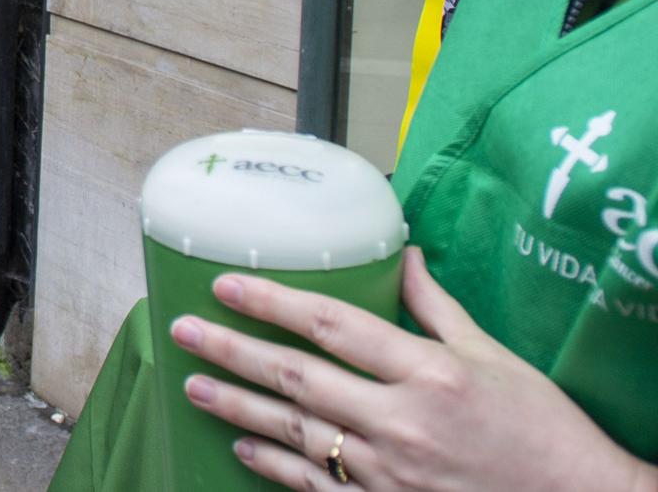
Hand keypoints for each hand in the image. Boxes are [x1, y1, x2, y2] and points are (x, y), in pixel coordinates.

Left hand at [170, 247, 655, 491]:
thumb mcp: (494, 358)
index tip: (225, 284)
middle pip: (296, 379)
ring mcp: (391, 474)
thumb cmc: (543, 430)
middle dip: (232, 350)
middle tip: (182, 330)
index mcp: (429, 373)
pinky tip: (242, 451)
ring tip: (195, 385)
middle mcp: (402, 423)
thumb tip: (404, 255)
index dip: (272, 302)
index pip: (332, 326)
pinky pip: (315, 487)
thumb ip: (438, 308)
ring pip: (294, 434)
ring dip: (237, 409)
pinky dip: (274, 468)